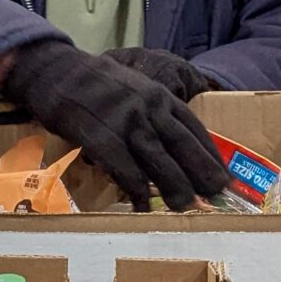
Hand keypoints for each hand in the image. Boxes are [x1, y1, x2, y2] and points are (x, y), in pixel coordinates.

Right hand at [4, 42, 229, 211]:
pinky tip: (143, 206)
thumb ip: (154, 113)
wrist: (58, 72)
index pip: (195, 129)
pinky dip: (137, 189)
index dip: (211, 156)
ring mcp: (126, 121)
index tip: (223, 177)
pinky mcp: (101, 135)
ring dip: (175, 187)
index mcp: (160, 96)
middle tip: (216, 198)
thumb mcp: (135, 89)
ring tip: (187, 209)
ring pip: (159, 159)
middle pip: (183, 146)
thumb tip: (171, 147)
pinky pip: (125, 168)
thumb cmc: (96, 85)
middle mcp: (149, 108)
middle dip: (202, 174)